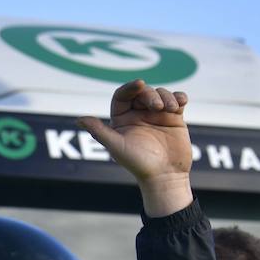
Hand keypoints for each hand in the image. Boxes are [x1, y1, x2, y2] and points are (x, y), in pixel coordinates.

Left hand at [78, 79, 193, 216]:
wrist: (165, 175)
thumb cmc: (138, 163)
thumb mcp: (116, 146)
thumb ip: (99, 132)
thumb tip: (79, 119)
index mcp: (121, 120)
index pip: (122, 96)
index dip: (129, 87)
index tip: (139, 84)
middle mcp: (138, 115)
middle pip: (143, 92)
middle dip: (150, 94)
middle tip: (157, 107)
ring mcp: (156, 115)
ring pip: (161, 93)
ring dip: (166, 97)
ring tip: (170, 109)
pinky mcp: (174, 117)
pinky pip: (177, 99)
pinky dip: (179, 97)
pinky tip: (181, 103)